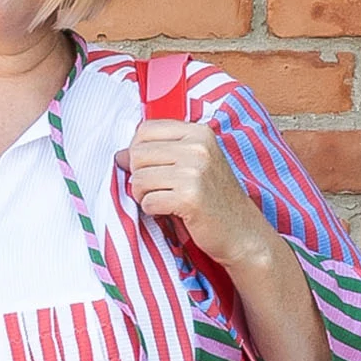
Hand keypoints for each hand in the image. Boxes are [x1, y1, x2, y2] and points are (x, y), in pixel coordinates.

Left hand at [116, 118, 278, 269]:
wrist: (242, 231)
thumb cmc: (214, 199)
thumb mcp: (193, 165)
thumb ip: (159, 153)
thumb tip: (119, 155)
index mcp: (198, 133)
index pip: (145, 129)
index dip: (138, 151)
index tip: (149, 168)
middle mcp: (197, 147)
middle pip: (137, 153)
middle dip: (139, 176)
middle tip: (158, 189)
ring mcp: (195, 171)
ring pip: (139, 179)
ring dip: (144, 195)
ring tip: (164, 201)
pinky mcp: (190, 197)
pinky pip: (148, 201)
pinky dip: (153, 211)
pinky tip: (171, 212)